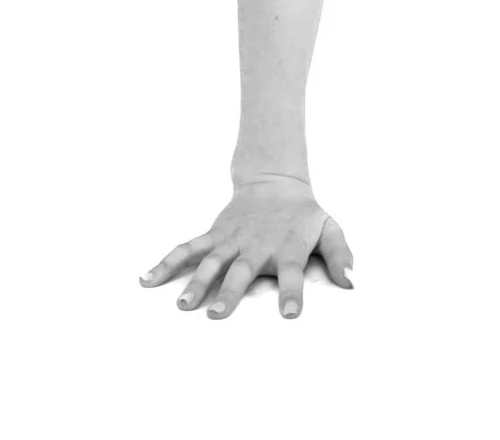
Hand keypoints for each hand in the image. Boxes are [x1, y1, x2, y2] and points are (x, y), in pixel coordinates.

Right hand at [139, 175, 355, 319]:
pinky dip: (166, 263)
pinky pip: (186, 249)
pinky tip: (146, 279)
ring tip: (183, 305)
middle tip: (218, 315)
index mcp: (288, 249)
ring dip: (196, 284)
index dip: (292, 293)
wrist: (274, 183)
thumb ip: (341, 255)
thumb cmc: (303, 215)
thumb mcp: (329, 229)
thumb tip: (353, 281)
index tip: (290, 314)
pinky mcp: (213, 236)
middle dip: (230, 293)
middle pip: (242, 272)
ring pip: (210, 263)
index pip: (293, 274)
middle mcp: (256, 247)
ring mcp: (231, 242)